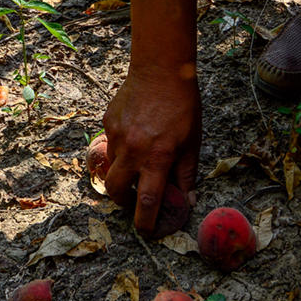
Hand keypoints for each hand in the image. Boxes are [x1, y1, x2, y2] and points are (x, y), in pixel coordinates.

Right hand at [101, 61, 200, 233]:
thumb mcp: (192, 142)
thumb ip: (187, 173)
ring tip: (139, 160)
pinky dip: (121, 147)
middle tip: (134, 199)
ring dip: (122, 172)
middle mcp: (133, 150)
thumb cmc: (183, 105)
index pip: (147, 202)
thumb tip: (187, 200)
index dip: (145, 222)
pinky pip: (111, 144)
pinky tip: (135, 133)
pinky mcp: (108, 122)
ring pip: (111, 167)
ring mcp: (117, 136)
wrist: (162, 69)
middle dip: (123, 202)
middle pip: (115, 191)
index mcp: (158, 158)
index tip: (147, 231)